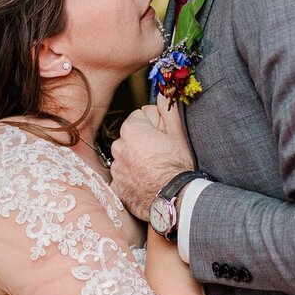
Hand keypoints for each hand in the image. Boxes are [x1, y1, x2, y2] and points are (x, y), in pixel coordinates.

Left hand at [110, 102, 194, 220]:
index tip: (162, 136)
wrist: (173, 200)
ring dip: (136, 159)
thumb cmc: (177, 167)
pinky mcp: (116, 186)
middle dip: (142, 141)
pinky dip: (131, 178)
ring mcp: (116, 168)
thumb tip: (164, 94)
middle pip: (131, 136)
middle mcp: (118, 147)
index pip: (140, 115)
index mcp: (132, 130)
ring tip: (154, 170)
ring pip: (126, 155)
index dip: (154, 124)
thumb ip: (168, 110)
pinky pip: (123, 176)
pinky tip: (146, 183)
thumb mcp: (178, 134)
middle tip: (160, 154)